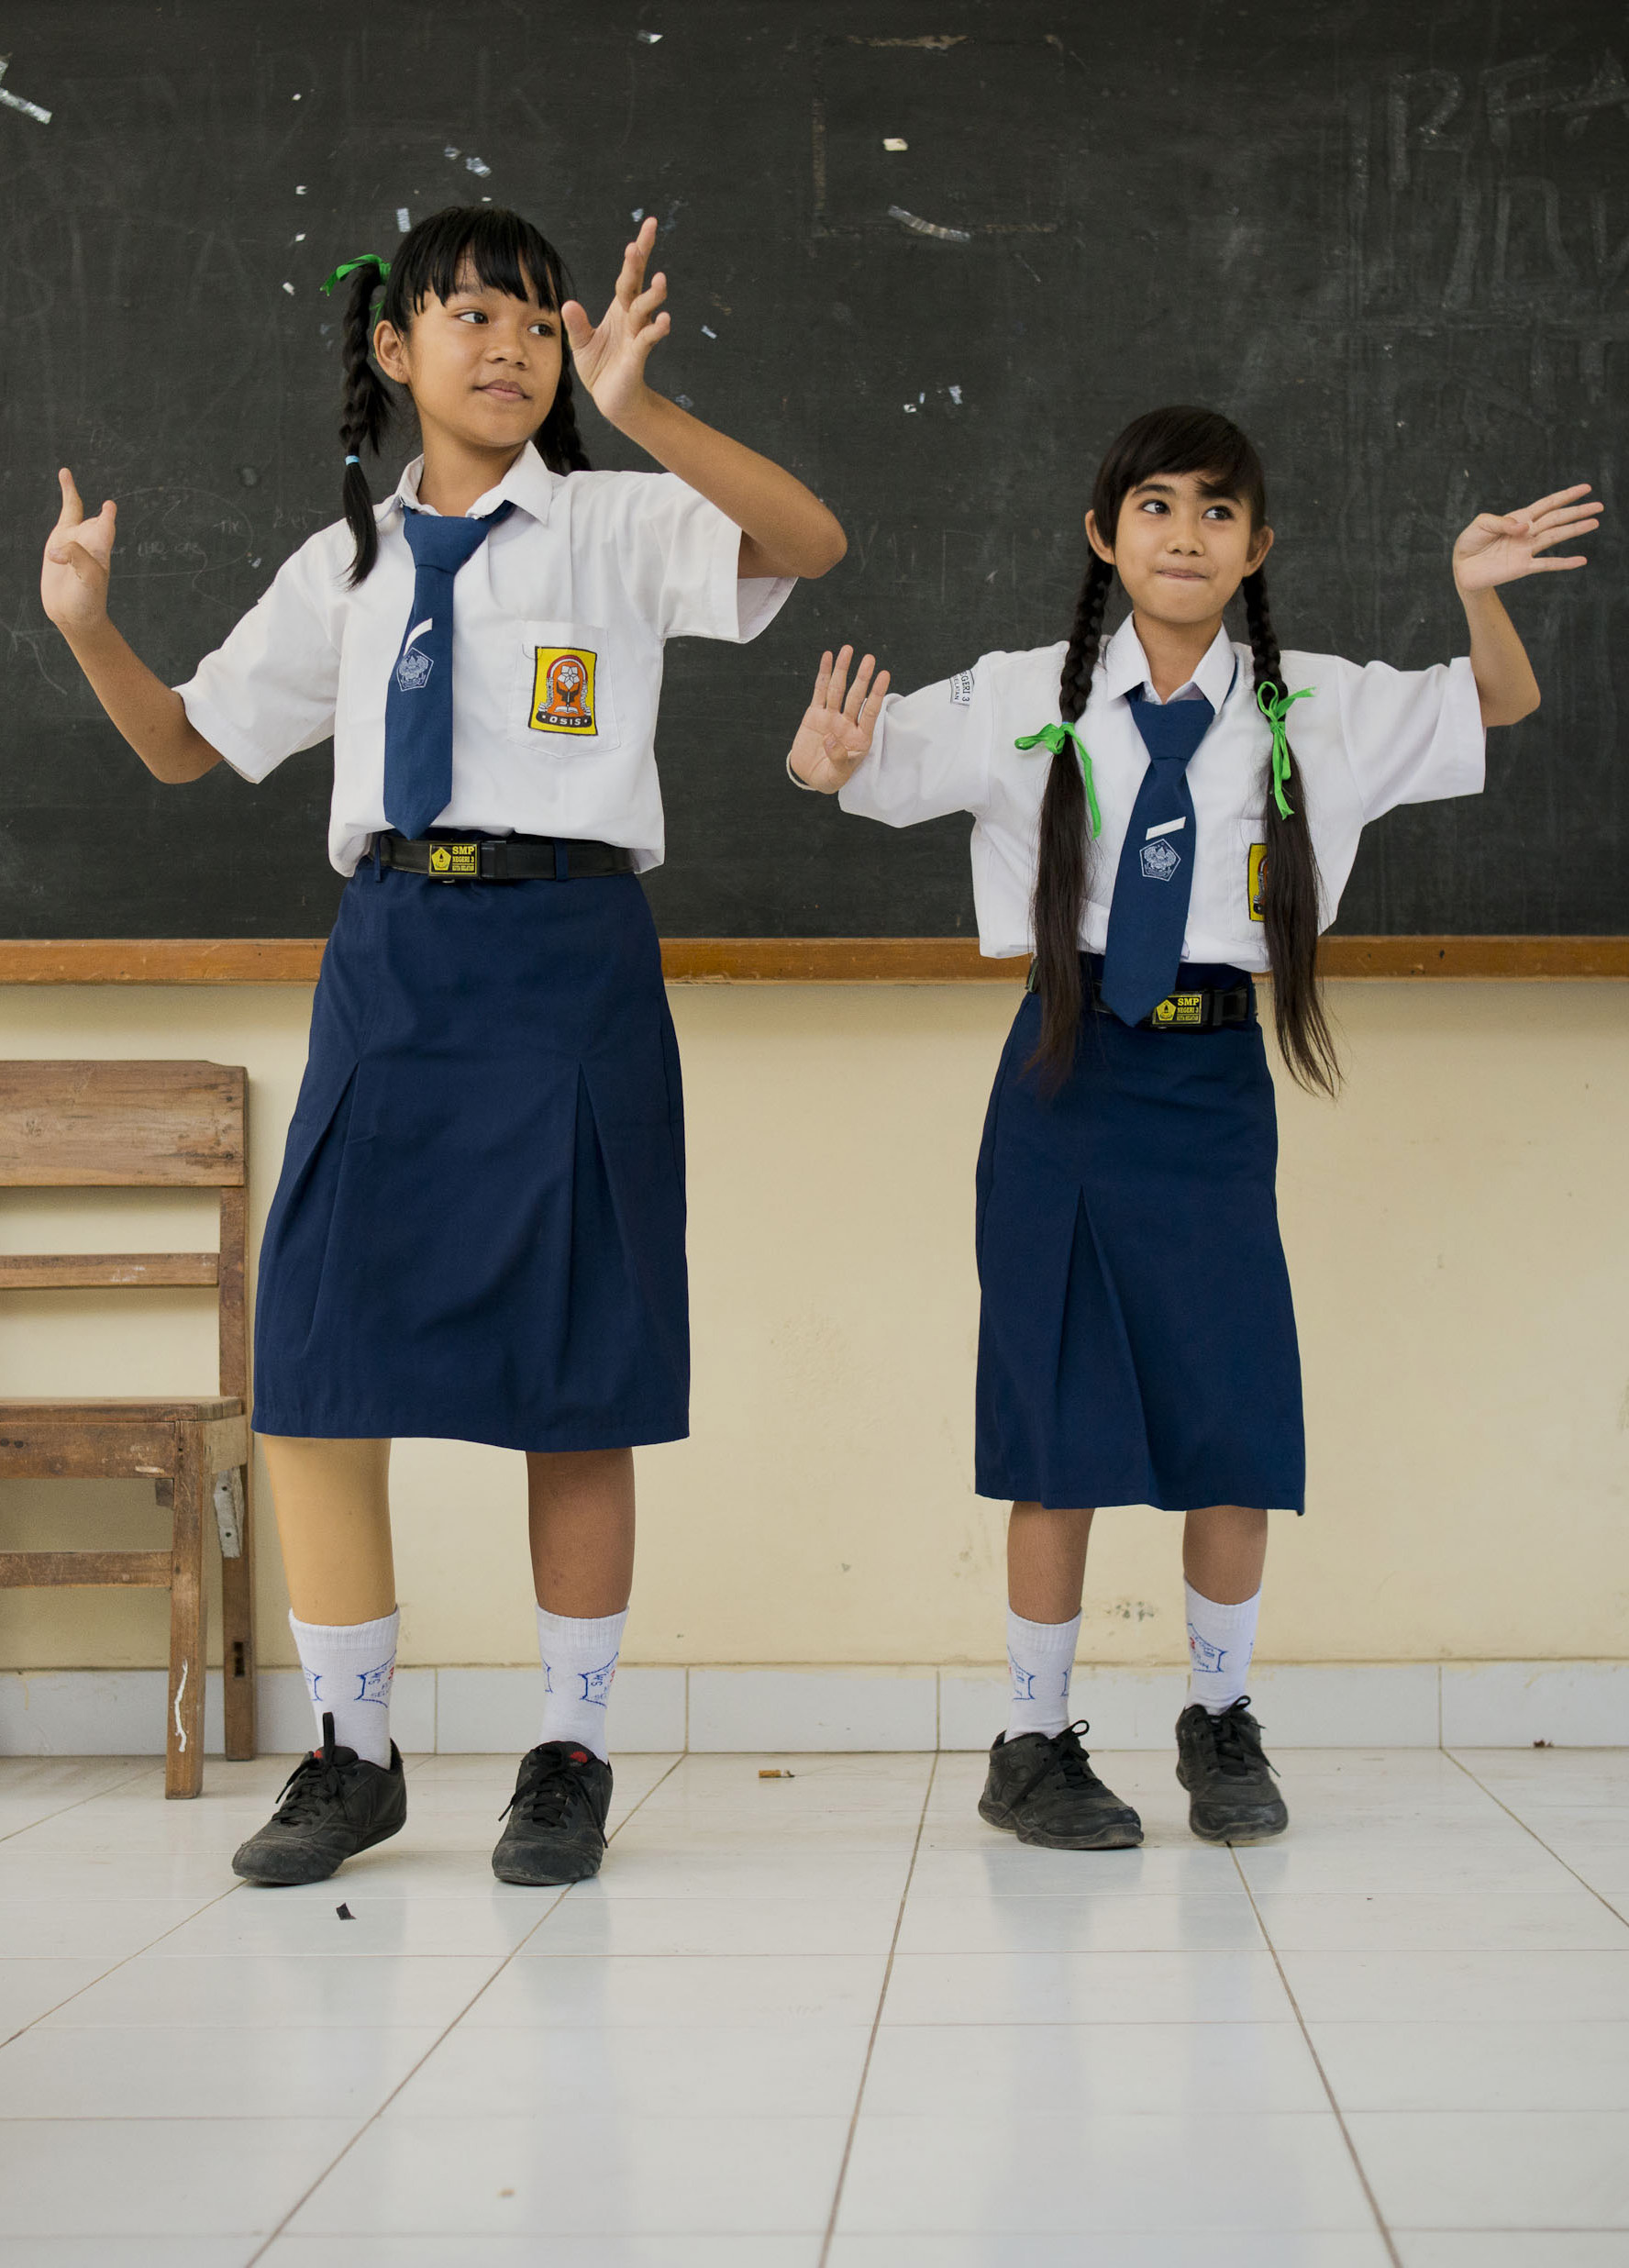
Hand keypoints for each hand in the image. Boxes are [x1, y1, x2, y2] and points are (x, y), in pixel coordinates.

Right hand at [41, 469, 116, 635]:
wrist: (73, 613)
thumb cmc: (87, 598)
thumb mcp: (87, 577)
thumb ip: (75, 556)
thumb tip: (55, 549)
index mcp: (101, 550)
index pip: (106, 528)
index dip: (107, 518)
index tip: (109, 507)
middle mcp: (89, 541)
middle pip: (93, 523)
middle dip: (99, 519)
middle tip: (107, 512)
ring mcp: (73, 539)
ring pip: (75, 509)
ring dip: (70, 492)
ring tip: (65, 473)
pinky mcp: (58, 541)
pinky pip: (64, 515)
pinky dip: (64, 497)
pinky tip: (65, 480)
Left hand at [560, 216, 671, 428]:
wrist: (612, 399)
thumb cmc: (600, 367)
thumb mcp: (581, 343)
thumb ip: (576, 324)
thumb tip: (567, 304)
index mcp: (620, 308)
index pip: (630, 274)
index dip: (638, 252)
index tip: (648, 226)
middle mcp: (632, 317)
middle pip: (637, 284)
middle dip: (640, 263)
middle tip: (641, 242)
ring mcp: (637, 335)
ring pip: (645, 310)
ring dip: (653, 296)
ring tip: (660, 281)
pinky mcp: (637, 356)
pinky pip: (647, 340)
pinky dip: (656, 331)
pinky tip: (664, 320)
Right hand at [787, 646, 889, 792]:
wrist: (808, 775)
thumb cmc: (829, 777)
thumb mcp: (837, 776)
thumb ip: (839, 760)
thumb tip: (832, 739)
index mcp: (859, 738)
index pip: (871, 712)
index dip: (877, 694)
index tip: (884, 675)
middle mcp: (847, 723)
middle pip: (856, 697)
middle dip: (862, 678)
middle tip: (869, 659)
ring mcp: (831, 717)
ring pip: (837, 689)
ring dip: (843, 669)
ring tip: (848, 649)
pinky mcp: (814, 714)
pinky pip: (819, 691)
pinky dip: (823, 674)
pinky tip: (828, 658)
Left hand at [1453, 483, 1602, 592]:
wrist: (1462, 567)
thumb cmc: (1471, 541)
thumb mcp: (1481, 524)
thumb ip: (1502, 522)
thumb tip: (1525, 527)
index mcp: (1519, 518)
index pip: (1548, 504)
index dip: (1566, 495)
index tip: (1586, 488)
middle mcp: (1528, 532)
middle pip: (1557, 518)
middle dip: (1578, 511)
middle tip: (1599, 506)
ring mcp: (1526, 549)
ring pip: (1555, 537)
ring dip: (1575, 530)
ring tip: (1594, 522)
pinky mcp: (1522, 567)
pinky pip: (1546, 564)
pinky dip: (1563, 563)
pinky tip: (1581, 560)